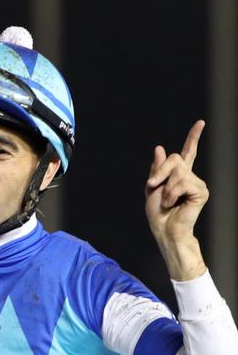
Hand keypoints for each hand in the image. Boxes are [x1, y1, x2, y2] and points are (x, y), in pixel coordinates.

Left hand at [145, 120, 208, 279]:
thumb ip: (157, 169)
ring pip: (179, 172)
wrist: (164, 231)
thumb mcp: (152, 188)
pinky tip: (174, 204)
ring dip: (166, 188)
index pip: (188, 153)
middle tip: (154, 187)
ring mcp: (197, 184)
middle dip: (160, 173)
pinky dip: (173, 194)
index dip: (193, 137)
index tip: (201, 123)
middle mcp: (191, 177)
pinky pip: (183, 183)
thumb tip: (160, 148)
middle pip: (175, 159)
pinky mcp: (201, 191)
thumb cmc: (158, 214)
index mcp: (179, 176)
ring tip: (167, 202)